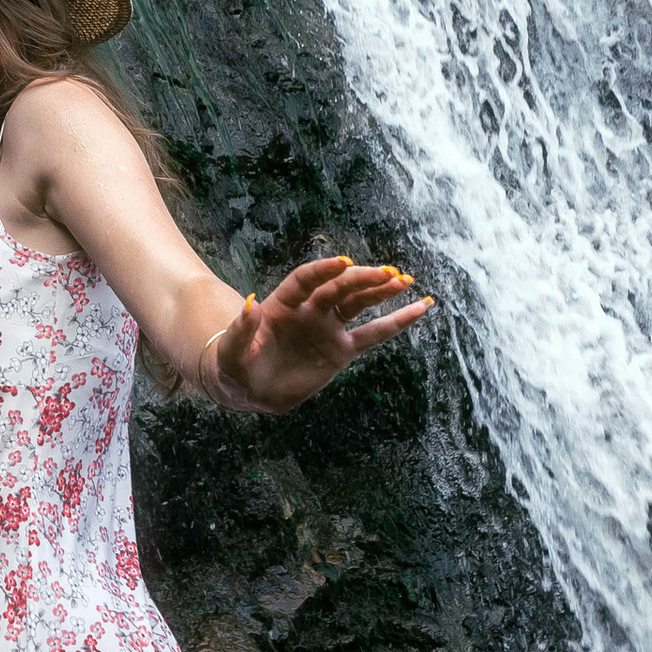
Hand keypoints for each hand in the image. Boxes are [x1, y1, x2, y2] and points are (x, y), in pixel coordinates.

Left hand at [211, 256, 432, 413]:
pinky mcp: (342, 350)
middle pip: (339, 288)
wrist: (248, 388)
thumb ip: (241, 330)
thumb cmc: (234, 364)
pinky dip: (397, 321)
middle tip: (388, 273)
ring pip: (359, 303)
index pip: (306, 280)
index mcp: (282, 303)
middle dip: (362, 279)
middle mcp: (309, 310)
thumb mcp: (231, 351)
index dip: (323, 270)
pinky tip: (420, 308)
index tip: (343, 263)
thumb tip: (250, 303)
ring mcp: (328, 327)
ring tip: (404, 280)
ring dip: (381, 291)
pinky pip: (374, 334)